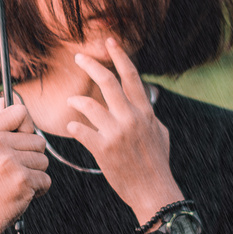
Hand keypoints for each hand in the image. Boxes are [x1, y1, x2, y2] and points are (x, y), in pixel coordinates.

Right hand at [0, 98, 50, 233]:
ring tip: (15, 182)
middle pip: (39, 140)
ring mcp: (9, 162)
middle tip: (12, 171)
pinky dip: (39, 189)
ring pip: (44, 160)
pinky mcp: (22, 181)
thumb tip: (4, 98)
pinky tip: (20, 194)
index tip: (18, 141)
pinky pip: (46, 179)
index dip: (26, 127)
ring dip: (36, 174)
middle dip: (32, 157)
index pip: (21, 111)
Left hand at [65, 37, 178, 217]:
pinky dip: (74, 126)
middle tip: (79, 57)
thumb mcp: (161, 134)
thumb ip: (150, 116)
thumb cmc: (157, 163)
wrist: (153, 191)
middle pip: (107, 82)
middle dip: (91, 65)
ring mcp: (116, 133)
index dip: (120, 56)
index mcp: (144, 112)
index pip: (131, 76)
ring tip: (71, 101)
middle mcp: (131, 118)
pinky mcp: (103, 149)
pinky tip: (72, 126)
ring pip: (89, 105)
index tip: (110, 41)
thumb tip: (145, 106)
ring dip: (77, 100)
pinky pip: (81, 130)